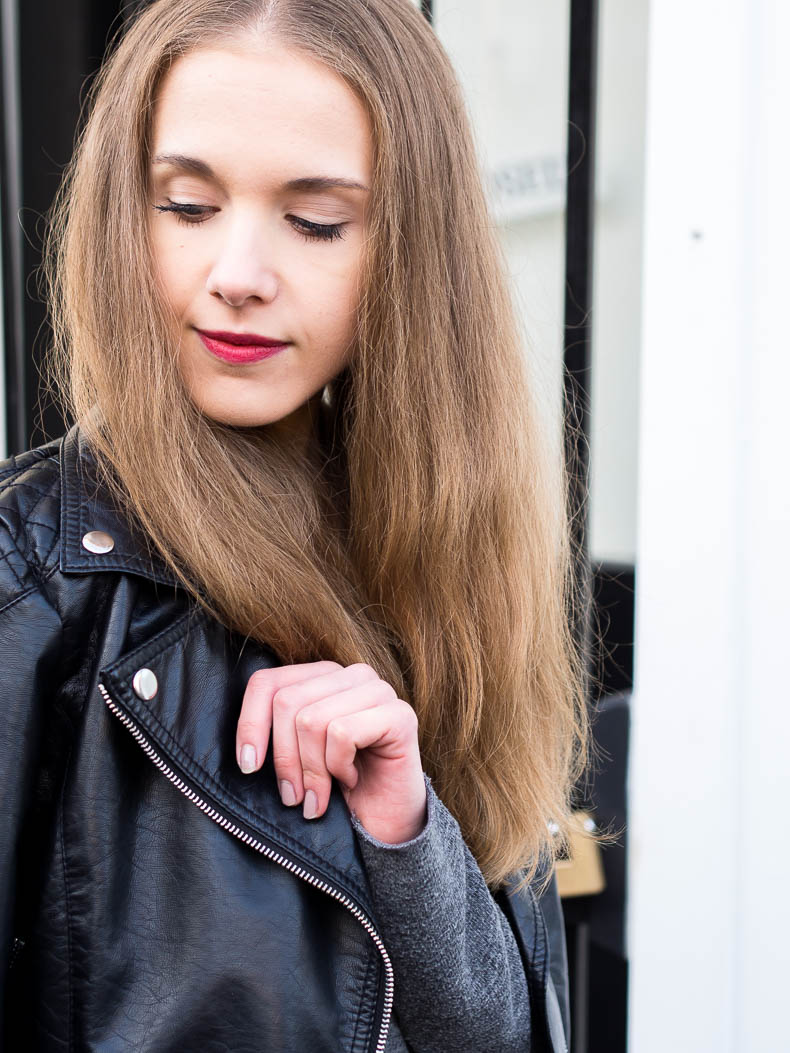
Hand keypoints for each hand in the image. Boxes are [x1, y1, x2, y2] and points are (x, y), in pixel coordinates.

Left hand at [235, 661, 426, 843]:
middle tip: (293, 796)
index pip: (267, 682)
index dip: (250, 724)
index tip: (248, 766)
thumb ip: (275, 732)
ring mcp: (379, 690)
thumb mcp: (296, 756)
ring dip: (312, 771)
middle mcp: (352, 674)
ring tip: (320, 794)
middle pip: (287, 702)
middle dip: (284, 759)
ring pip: (312, 720)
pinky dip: (338, 767)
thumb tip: (243, 747)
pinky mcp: (400, 714)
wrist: (385, 824)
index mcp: (323, 675)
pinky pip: (343, 733)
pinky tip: (350, 779)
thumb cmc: (336, 788)